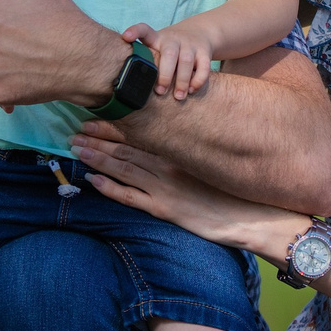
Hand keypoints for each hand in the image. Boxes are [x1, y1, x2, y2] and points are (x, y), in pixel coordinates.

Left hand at [70, 128, 302, 257]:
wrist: (253, 216)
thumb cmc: (237, 188)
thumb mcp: (215, 161)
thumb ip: (194, 147)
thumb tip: (177, 134)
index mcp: (180, 151)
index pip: (142, 133)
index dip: (117, 124)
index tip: (98, 114)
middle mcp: (169, 164)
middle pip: (127, 148)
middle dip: (100, 137)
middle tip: (77, 127)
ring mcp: (165, 187)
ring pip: (123, 168)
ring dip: (98, 158)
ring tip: (77, 147)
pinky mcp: (165, 209)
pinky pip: (131, 197)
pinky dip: (110, 188)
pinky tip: (91, 180)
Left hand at [127, 22, 212, 100]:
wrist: (198, 32)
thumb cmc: (169, 48)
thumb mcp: (156, 47)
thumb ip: (143, 60)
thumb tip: (127, 86)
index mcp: (157, 38)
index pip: (144, 30)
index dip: (135, 31)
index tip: (126, 37)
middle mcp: (173, 39)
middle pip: (169, 53)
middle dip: (164, 74)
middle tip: (160, 91)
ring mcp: (190, 44)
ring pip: (187, 61)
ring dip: (182, 81)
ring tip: (178, 97)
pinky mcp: (204, 51)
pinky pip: (204, 66)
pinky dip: (198, 80)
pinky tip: (191, 90)